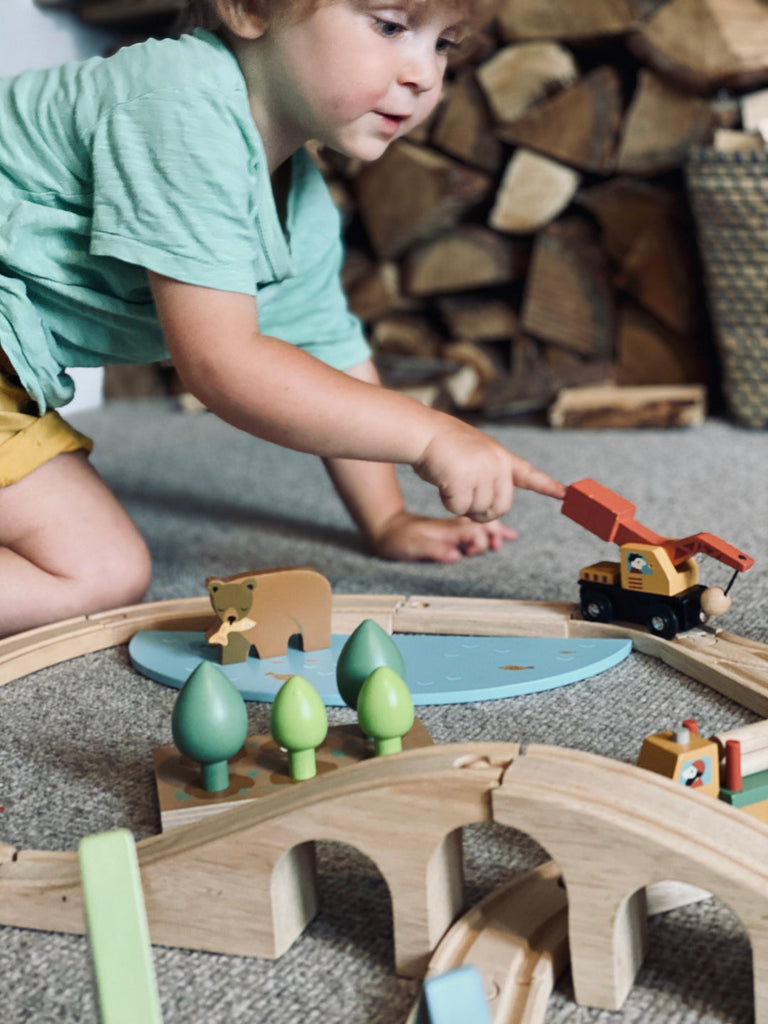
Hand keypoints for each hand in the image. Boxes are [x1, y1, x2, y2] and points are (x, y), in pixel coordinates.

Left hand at [370, 511, 517, 563]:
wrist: (387, 529)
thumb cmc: (399, 540)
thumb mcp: (413, 546)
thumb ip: (435, 550)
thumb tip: (456, 556)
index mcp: (449, 528)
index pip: (475, 531)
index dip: (481, 542)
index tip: (477, 551)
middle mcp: (455, 525)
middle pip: (484, 524)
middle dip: (497, 532)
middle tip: (500, 545)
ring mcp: (455, 526)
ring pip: (483, 524)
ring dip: (497, 531)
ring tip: (509, 537)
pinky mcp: (453, 530)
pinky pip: (478, 527)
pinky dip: (491, 531)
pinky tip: (503, 534)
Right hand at [413, 418, 565, 521]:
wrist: (422, 432)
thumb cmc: (440, 445)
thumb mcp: (473, 456)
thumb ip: (486, 478)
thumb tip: (487, 511)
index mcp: (500, 457)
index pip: (528, 474)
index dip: (547, 486)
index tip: (567, 494)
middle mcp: (497, 464)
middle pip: (500, 508)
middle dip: (481, 512)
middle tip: (463, 500)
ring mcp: (482, 471)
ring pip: (478, 510)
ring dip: (461, 504)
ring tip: (450, 480)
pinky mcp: (464, 480)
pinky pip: (459, 508)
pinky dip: (447, 502)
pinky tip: (442, 482)